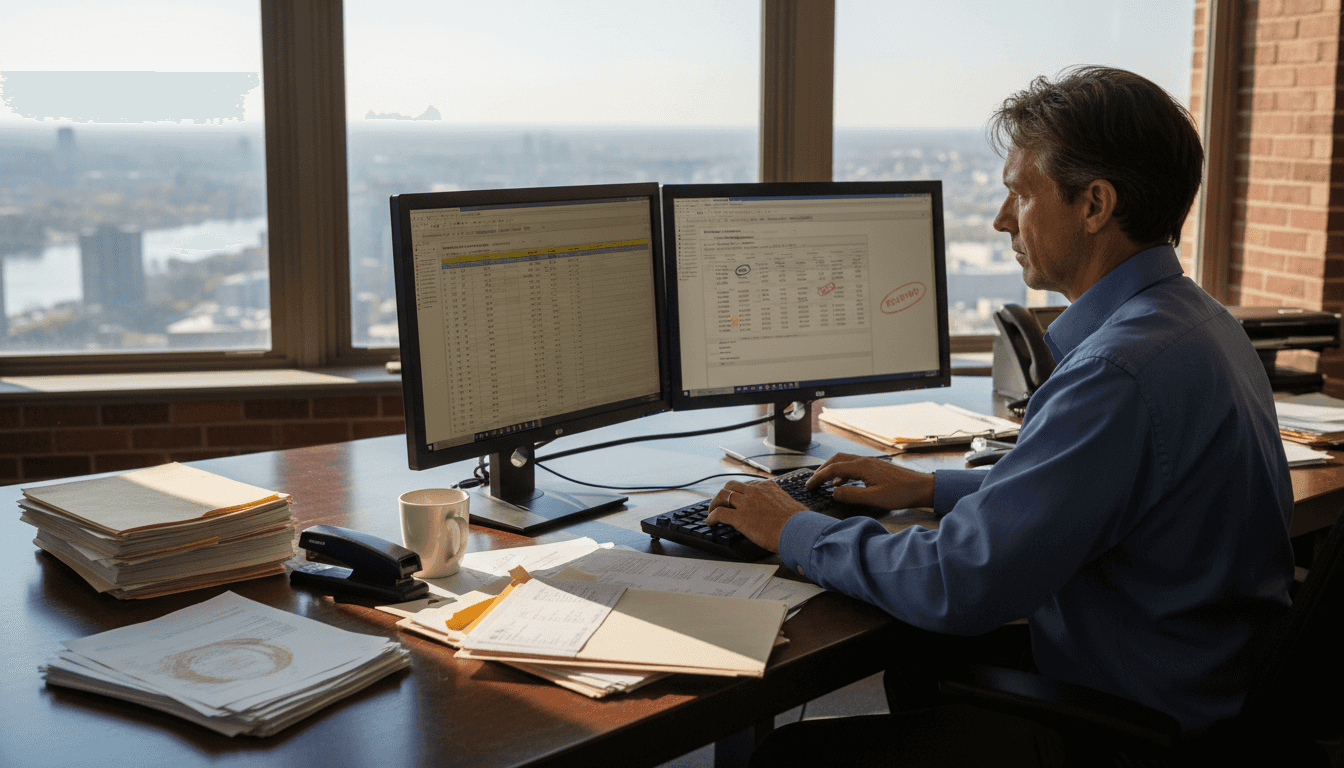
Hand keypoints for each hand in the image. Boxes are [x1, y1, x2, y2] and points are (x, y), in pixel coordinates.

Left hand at [704, 479, 807, 553]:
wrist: (797, 531)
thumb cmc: (800, 523)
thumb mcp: (795, 506)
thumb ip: (788, 506)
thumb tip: (797, 512)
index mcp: (768, 487)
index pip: (748, 484)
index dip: (740, 492)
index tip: (737, 498)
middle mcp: (755, 491)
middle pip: (731, 486)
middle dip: (724, 494)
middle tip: (721, 502)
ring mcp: (746, 503)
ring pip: (722, 496)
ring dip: (714, 503)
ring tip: (711, 512)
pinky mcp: (739, 517)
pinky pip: (719, 513)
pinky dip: (711, 517)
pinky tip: (710, 523)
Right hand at [806, 453, 934, 510]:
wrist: (921, 487)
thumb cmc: (901, 493)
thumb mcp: (874, 498)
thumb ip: (851, 495)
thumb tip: (833, 492)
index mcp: (862, 466)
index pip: (833, 469)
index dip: (819, 477)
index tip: (809, 485)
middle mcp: (864, 461)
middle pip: (836, 460)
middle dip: (822, 470)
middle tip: (812, 481)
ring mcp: (870, 463)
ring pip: (845, 462)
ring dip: (832, 470)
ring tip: (824, 483)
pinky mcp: (875, 468)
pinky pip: (853, 466)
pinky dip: (843, 473)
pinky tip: (843, 484)